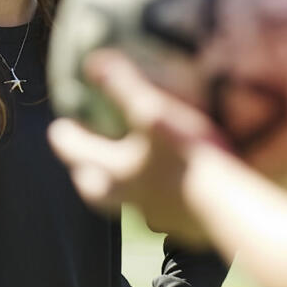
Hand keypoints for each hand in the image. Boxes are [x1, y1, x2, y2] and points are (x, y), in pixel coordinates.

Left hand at [48, 50, 224, 246]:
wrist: (227, 206)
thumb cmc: (186, 155)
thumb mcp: (152, 113)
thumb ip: (123, 87)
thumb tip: (93, 61)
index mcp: (112, 170)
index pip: (74, 152)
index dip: (65, 136)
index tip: (59, 126)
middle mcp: (125, 197)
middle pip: (93, 186)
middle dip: (87, 171)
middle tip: (86, 160)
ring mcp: (153, 215)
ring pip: (126, 201)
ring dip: (125, 185)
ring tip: (135, 170)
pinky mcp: (181, 225)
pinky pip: (162, 210)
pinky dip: (162, 197)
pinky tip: (176, 187)